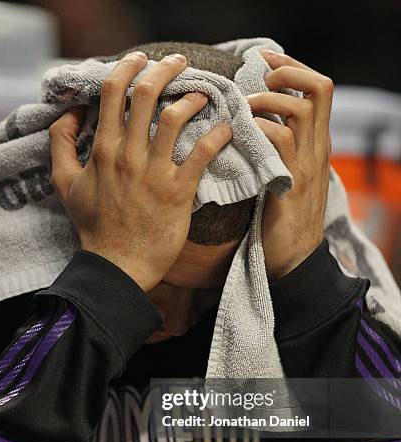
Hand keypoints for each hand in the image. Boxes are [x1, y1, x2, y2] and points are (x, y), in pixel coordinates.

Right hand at [49, 51, 231, 290]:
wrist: (118, 265)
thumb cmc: (94, 226)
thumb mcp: (64, 183)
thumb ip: (61, 144)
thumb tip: (69, 113)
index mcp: (103, 149)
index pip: (114, 93)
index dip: (128, 67)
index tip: (141, 60)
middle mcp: (128, 155)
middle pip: (147, 96)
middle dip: (165, 70)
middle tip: (178, 64)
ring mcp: (154, 173)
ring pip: (176, 118)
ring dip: (193, 99)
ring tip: (204, 95)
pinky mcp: (178, 192)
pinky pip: (201, 154)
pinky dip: (217, 136)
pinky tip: (225, 129)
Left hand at [247, 50, 332, 280]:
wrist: (292, 260)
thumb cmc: (281, 217)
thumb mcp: (284, 174)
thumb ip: (276, 148)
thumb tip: (249, 119)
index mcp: (315, 144)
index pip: (317, 89)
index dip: (294, 67)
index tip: (265, 60)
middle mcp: (317, 149)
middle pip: (319, 89)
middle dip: (289, 71)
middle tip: (260, 74)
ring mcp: (308, 166)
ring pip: (302, 110)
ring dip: (269, 100)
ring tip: (246, 106)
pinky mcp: (293, 185)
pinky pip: (282, 143)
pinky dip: (261, 130)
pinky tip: (243, 135)